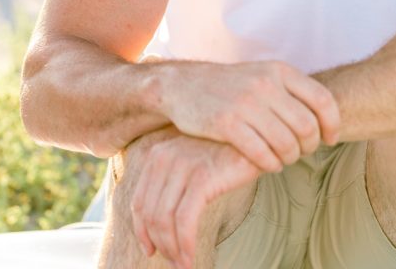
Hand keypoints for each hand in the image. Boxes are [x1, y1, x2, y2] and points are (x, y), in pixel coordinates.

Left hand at [131, 135, 259, 268]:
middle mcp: (165, 156)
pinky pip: (185, 221)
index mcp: (158, 153)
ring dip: (173, 250)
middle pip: (150, 214)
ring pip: (165, 221)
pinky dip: (186, 246)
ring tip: (183, 265)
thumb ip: (173, 180)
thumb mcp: (192, 161)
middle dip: (160, 245)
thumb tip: (157, 222)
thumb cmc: (226, 153)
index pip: (139, 202)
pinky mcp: (202, 177)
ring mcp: (182, 165)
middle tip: (174, 263)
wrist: (256, 138)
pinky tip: (191, 259)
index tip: (150, 250)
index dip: (142, 232)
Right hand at [161, 59, 339, 172]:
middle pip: (307, 127)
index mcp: (279, 70)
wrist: (184, 85)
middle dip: (309, 146)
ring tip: (283, 159)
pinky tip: (267, 164)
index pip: (322, 100)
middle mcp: (265, 84)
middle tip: (301, 152)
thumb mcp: (263, 75)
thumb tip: (325, 118)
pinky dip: (269, 164)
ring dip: (289, 158)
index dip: (332, 124)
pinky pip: (261, 154)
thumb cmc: (232, 86)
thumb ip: (291, 91)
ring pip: (286, 144)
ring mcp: (245, 103)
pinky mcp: (226, 123)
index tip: (330, 139)